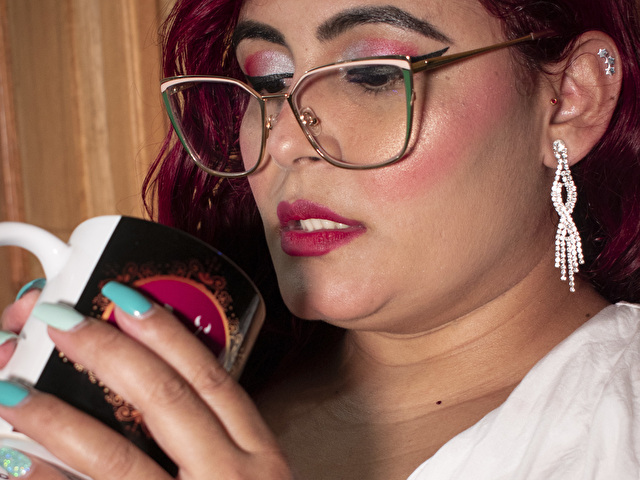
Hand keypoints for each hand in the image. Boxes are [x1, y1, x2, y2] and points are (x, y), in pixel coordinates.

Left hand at [0, 282, 291, 479]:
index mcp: (260, 456)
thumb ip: (212, 438)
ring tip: (7, 389)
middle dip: (106, 353)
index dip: (168, 333)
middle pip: (165, 401)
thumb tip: (146, 386)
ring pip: (116, 460)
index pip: (212, 378)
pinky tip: (12, 464)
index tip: (126, 298)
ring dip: (56, 418)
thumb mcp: (249, 479)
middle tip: (57, 322)